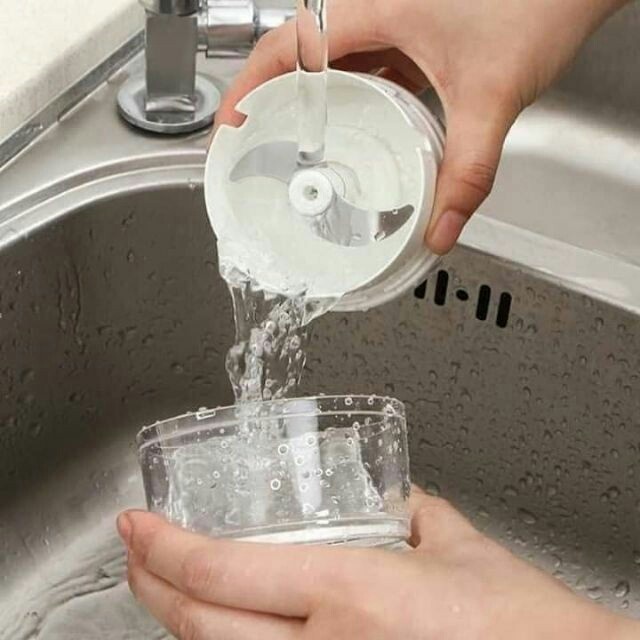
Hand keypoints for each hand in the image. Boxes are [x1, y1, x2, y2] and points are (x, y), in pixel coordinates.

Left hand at [117, 490, 637, 639]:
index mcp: (354, 596)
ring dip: (180, 621)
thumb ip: (415, 512)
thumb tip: (391, 498)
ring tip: (166, 586)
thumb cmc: (523, 626)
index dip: (166, 546)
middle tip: (138, 550)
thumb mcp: (461, 549)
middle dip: (151, 584)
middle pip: (202, 626)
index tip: (139, 524)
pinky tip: (225, 629)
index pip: (224, 571)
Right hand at [214, 0, 625, 253]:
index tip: (231, 129)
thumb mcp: (491, 99)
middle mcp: (376, 8)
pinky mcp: (413, 29)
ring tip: (296, 146)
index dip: (248, 88)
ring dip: (311, 103)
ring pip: (331, 61)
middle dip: (271, 103)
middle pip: (298, 56)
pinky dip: (352, 97)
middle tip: (257, 149)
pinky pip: (365, 64)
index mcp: (375, 8)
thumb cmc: (540, 3)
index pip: (286, 47)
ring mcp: (393, 17)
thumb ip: (467, 172)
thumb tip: (441, 228)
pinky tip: (358, 128)